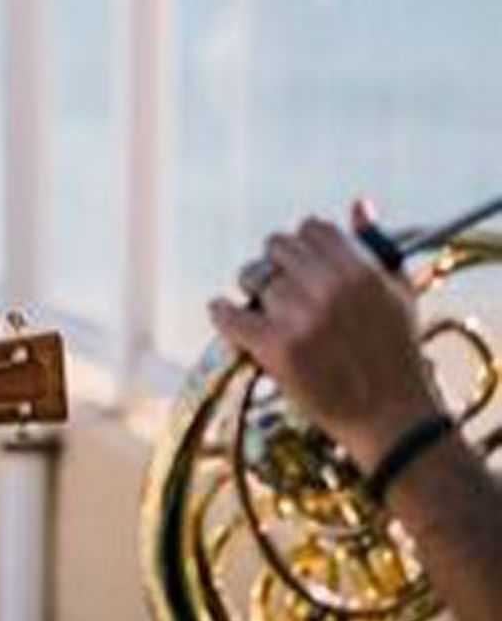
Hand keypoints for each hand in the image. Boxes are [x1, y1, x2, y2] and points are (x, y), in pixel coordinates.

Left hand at [209, 200, 440, 466]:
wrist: (392, 418)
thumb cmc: (396, 354)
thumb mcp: (400, 294)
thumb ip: (375, 245)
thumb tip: (358, 202)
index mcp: (360, 270)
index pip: (311, 228)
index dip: (304, 246)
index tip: (302, 265)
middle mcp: (328, 288)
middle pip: (276, 246)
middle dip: (276, 264)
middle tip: (280, 288)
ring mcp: (299, 317)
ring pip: (252, 276)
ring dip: (254, 290)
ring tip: (266, 311)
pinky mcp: (275, 347)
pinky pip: (228, 313)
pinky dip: (221, 313)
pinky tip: (224, 315)